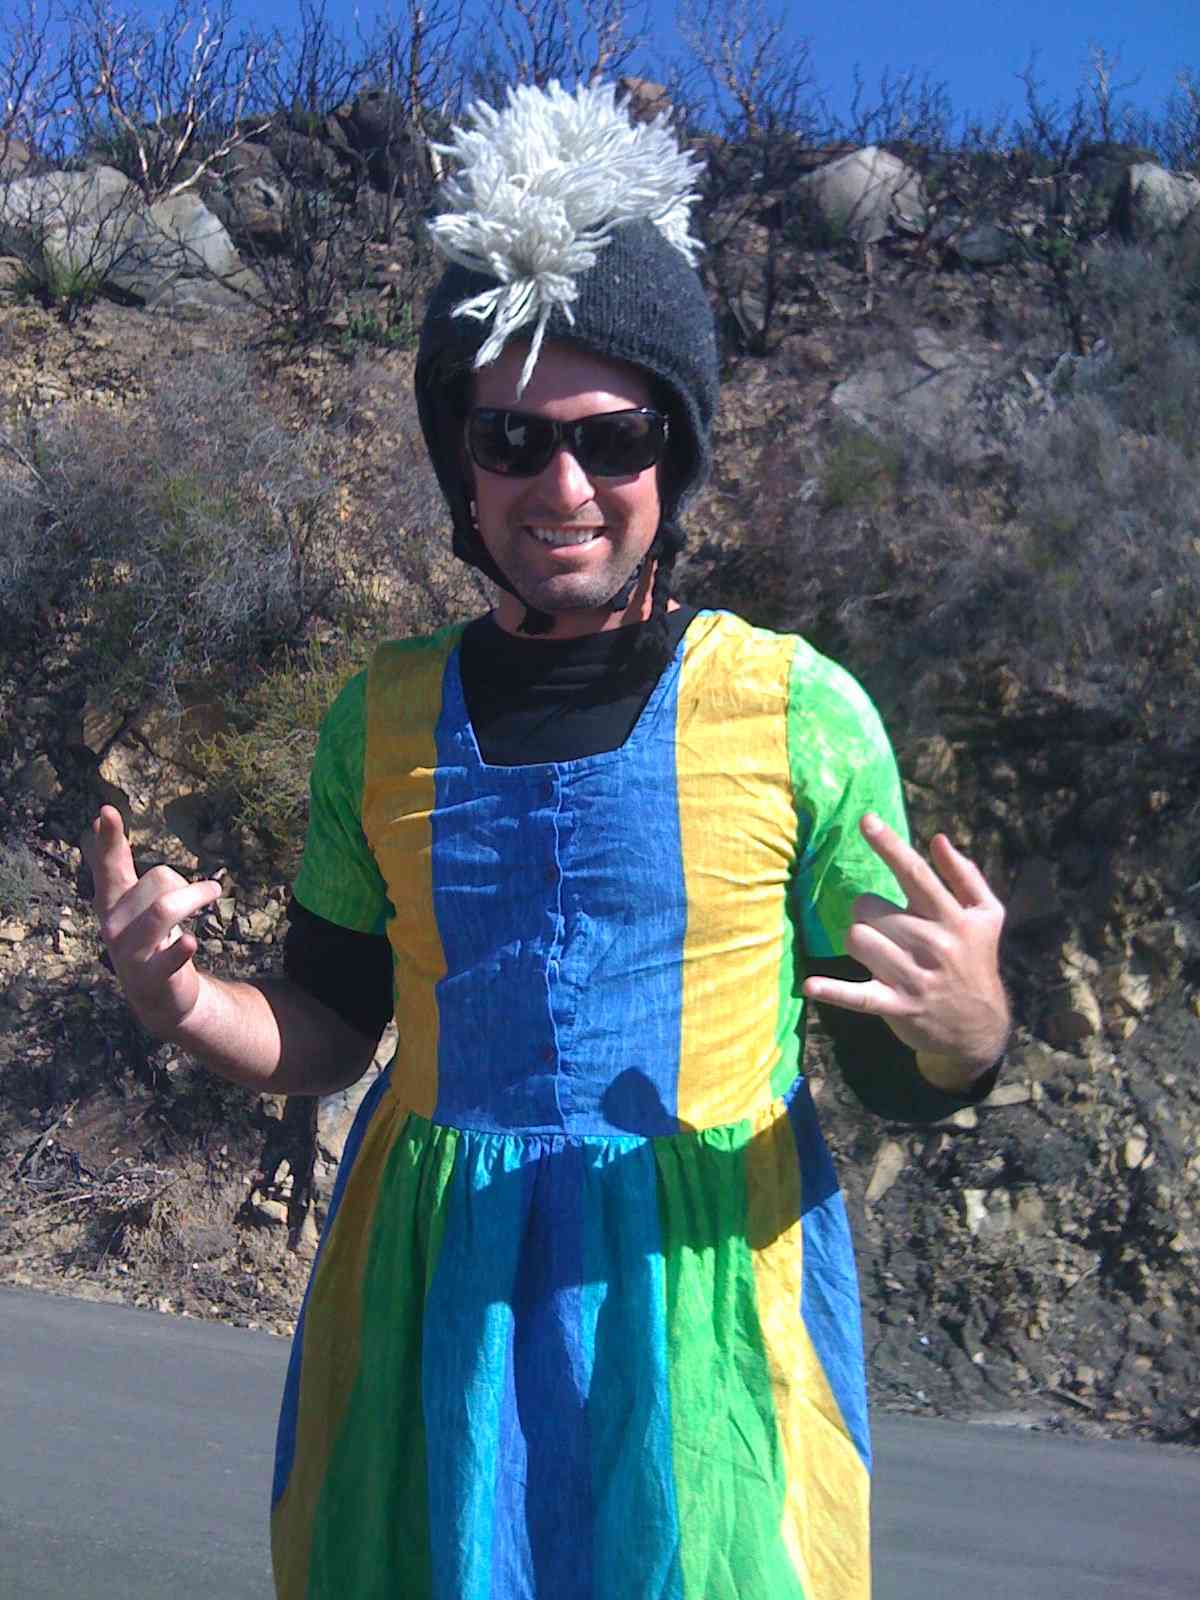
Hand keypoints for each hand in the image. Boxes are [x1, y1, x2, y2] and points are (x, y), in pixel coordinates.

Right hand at [82, 806, 222, 1038]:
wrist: (160, 998)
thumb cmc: (150, 940)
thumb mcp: (132, 901)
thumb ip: (117, 865)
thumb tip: (98, 819)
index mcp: (111, 903)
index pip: (109, 866)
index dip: (109, 840)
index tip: (106, 812)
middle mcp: (113, 925)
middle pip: (160, 878)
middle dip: (185, 883)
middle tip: (194, 898)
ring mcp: (129, 952)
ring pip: (166, 907)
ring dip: (197, 896)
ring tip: (215, 894)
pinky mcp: (151, 976)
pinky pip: (169, 955)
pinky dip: (179, 949)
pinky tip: (189, 943)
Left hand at [803, 813, 1008, 1081]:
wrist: (979, 1028)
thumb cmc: (975, 961)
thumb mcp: (987, 917)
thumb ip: (965, 876)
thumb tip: (939, 839)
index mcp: (952, 918)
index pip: (915, 874)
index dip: (889, 846)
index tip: (866, 820)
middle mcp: (934, 944)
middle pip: (871, 909)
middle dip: (866, 912)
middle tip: (882, 926)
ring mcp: (914, 976)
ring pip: (858, 940)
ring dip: (857, 942)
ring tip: (874, 952)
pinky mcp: (896, 1005)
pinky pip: (857, 995)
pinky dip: (832, 991)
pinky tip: (810, 986)